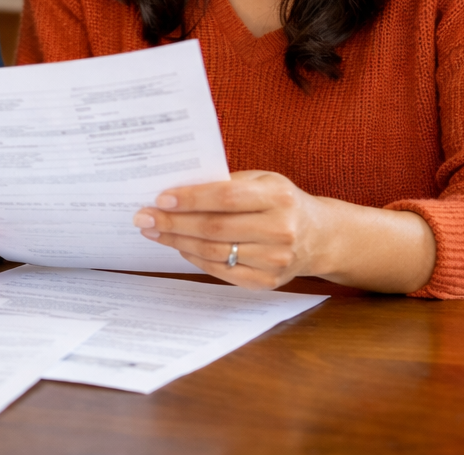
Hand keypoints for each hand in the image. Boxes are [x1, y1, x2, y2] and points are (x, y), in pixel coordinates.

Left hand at [133, 170, 329, 289]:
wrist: (320, 236)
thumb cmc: (281, 201)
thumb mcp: (263, 181)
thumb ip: (227, 183)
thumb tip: (177, 190)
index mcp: (278, 196)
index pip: (226, 197)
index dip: (191, 199)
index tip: (161, 198)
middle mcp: (280, 230)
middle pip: (215, 228)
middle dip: (173, 222)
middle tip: (143, 216)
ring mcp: (276, 260)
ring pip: (215, 252)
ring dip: (178, 241)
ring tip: (154, 231)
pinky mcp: (268, 282)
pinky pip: (223, 271)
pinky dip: (196, 259)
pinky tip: (179, 246)